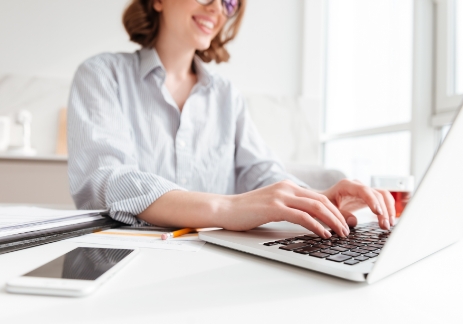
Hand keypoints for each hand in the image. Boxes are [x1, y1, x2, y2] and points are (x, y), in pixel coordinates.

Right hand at [226, 180, 349, 237]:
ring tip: (340, 234)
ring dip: (332, 221)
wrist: (225, 209)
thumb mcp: (272, 205)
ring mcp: (280, 196)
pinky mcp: (274, 207)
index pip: (318, 197)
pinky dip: (316, 226)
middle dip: (338, 217)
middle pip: (322, 200)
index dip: (334, 211)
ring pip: (316, 207)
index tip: (343, 223)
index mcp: (288, 186)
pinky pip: (302, 216)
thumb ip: (289, 207)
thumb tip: (307, 220)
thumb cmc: (247, 211)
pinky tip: (323, 234)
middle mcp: (287, 188)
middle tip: (347, 230)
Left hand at [320, 179, 395, 229]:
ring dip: (388, 209)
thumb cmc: (324, 204)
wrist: (323, 201)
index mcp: (346, 185)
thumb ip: (340, 214)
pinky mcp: (368, 196)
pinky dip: (387, 208)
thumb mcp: (328, 209)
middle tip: (384, 225)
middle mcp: (357, 185)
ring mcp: (364, 190)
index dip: (372, 201)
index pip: (363, 190)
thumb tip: (354, 221)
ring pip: (383, 195)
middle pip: (376, 194)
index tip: (378, 213)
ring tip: (388, 224)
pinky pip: (382, 199)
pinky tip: (389, 220)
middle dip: (383, 210)